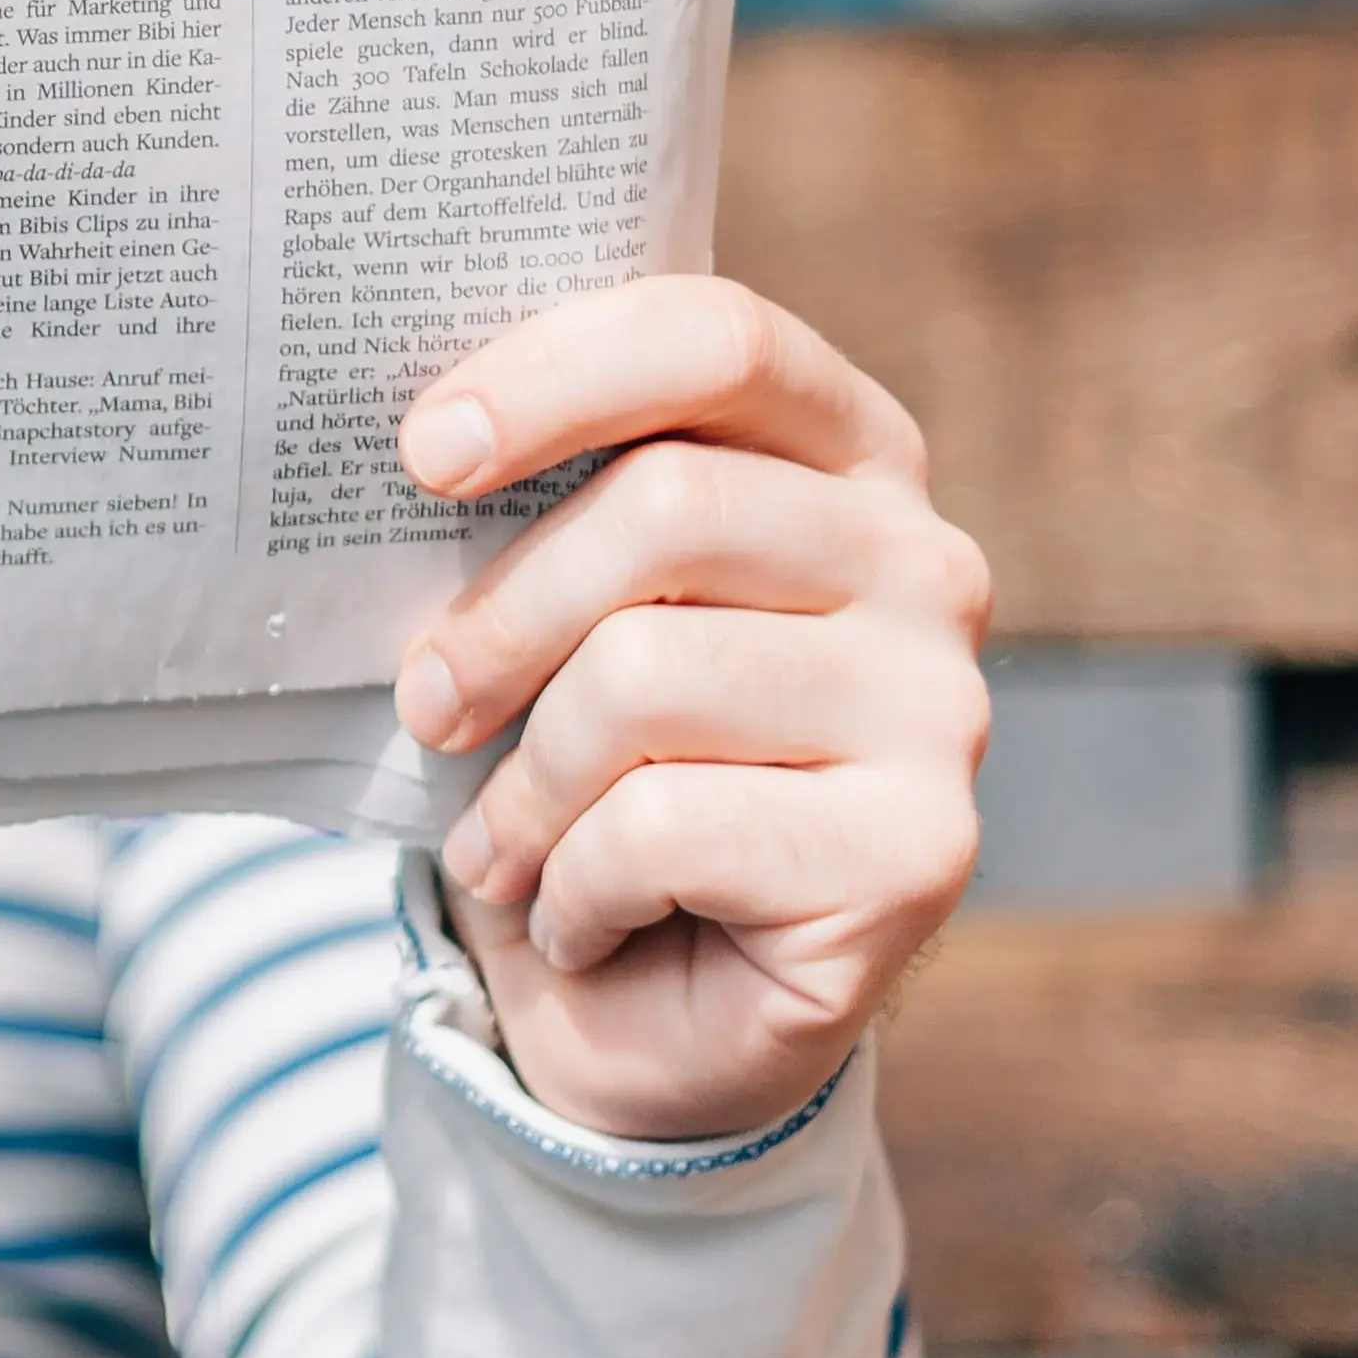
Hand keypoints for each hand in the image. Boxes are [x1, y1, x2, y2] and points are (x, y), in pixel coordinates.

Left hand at [392, 275, 988, 1140]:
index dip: (558, 375)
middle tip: (424, 705)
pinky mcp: (920, 853)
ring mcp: (942, 707)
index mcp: (843, 454)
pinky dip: (572, 885)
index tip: (423, 452)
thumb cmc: (587, 771)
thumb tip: (415, 440)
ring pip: (646, 674)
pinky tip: (576, 918)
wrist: (652, 1017)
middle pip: (667, 507)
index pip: (718, 340)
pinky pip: (666, 824)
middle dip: (500, 617)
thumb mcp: (551, 614)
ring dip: (525, 783)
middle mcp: (924, 561)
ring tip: (498, 843)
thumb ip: (529, 507)